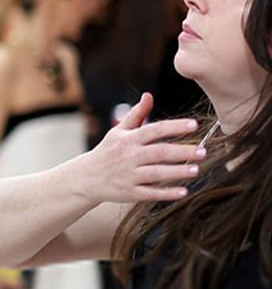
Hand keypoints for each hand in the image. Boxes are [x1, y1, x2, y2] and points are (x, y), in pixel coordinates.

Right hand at [75, 93, 203, 204]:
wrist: (85, 178)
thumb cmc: (107, 152)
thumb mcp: (118, 131)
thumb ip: (136, 114)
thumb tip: (149, 95)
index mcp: (128, 139)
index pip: (154, 130)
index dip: (175, 127)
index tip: (194, 125)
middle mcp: (128, 156)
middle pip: (159, 152)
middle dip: (181, 151)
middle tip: (203, 151)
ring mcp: (128, 175)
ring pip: (156, 173)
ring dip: (177, 172)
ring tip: (196, 170)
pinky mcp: (129, 192)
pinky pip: (150, 193)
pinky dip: (166, 193)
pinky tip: (183, 192)